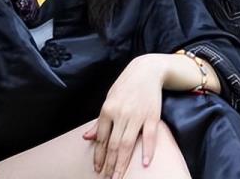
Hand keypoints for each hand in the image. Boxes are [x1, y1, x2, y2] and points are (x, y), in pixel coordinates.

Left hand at [83, 54, 166, 178]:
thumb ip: (100, 121)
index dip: (99, 156)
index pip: (102, 139)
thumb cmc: (126, 85)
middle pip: (113, 145)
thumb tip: (87, 138)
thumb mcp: (109, 99)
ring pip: (128, 144)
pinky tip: (145, 163)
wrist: (147, 70)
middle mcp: (121, 114)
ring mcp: (137, 115)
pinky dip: (148, 151)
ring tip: (119, 177)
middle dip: (109, 165)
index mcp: (107, 110)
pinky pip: (150, 136)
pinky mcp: (152, 115)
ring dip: (122, 164)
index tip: (98, 170)